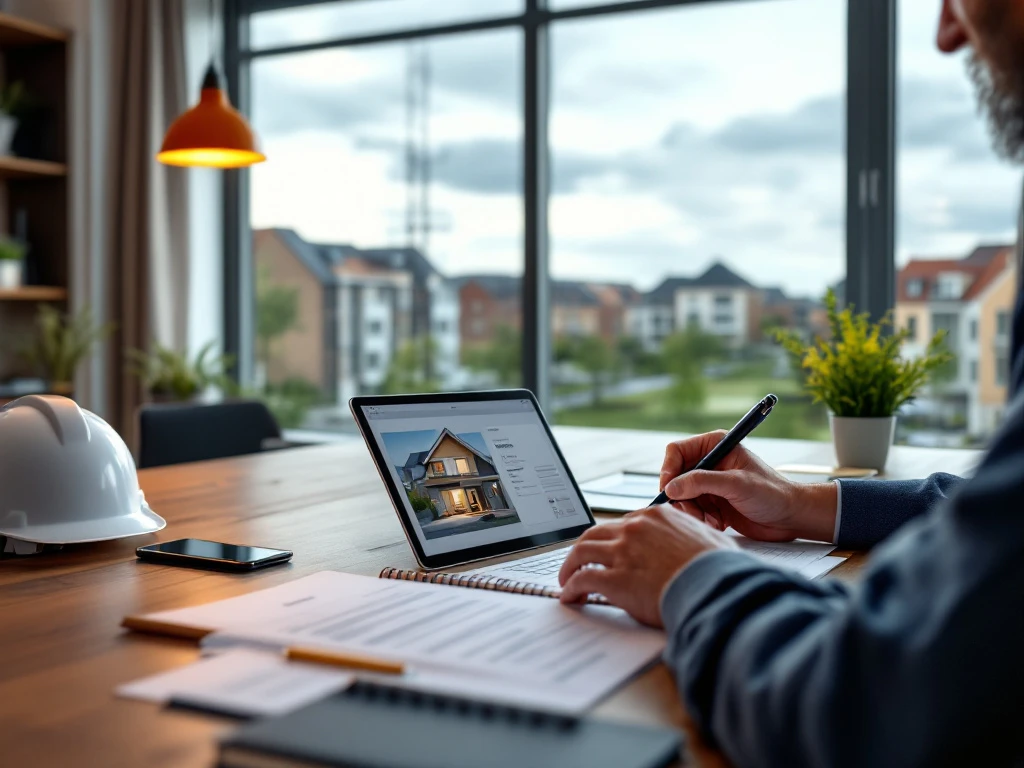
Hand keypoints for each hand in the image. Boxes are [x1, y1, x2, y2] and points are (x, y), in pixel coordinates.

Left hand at [558, 505, 737, 626]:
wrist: (717, 588)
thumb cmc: (720, 570)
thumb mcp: (709, 539)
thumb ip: (691, 536)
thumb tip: (695, 545)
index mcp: (656, 516)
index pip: (623, 524)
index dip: (612, 540)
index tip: (608, 552)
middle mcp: (635, 529)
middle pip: (595, 533)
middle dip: (583, 549)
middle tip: (577, 563)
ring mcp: (622, 552)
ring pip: (580, 552)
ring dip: (569, 566)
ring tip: (567, 580)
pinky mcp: (614, 578)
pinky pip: (582, 579)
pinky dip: (571, 588)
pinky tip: (571, 597)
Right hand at [660, 431, 837, 542]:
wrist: (790, 518)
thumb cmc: (771, 493)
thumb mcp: (736, 484)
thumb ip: (702, 482)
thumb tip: (671, 487)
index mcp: (715, 446)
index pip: (677, 451)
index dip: (669, 469)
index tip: (669, 490)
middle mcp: (709, 462)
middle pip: (675, 477)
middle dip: (682, 497)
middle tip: (693, 513)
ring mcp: (709, 483)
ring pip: (681, 496)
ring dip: (692, 511)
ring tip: (711, 521)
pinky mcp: (712, 502)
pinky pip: (691, 510)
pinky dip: (701, 519)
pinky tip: (719, 524)